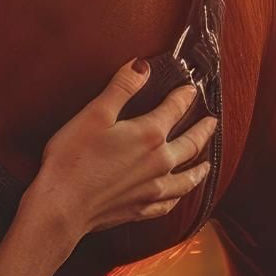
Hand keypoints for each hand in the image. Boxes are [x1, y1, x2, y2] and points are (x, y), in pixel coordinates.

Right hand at [24, 59, 217, 242]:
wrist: (62, 206)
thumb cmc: (73, 159)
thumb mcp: (94, 114)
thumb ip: (121, 88)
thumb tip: (142, 66)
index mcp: (149, 135)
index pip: (175, 108)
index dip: (184, 96)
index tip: (190, 89)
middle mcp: (159, 162)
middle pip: (191, 143)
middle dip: (203, 130)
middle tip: (212, 122)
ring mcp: (154, 189)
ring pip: (188, 178)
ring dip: (199, 168)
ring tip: (207, 164)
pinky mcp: (143, 209)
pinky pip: (171, 204)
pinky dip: (180, 197)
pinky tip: (179, 196)